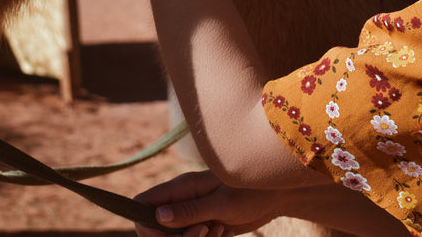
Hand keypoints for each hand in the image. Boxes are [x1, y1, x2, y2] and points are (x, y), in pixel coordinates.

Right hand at [134, 171, 281, 236]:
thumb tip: (158, 216)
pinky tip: (224, 232)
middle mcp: (182, 202)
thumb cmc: (252, 189)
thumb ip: (190, 210)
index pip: (143, 204)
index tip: (162, 236)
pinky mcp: (204, 227)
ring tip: (218, 230)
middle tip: (203, 232)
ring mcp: (193, 215)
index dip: (145, 225)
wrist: (278, 193)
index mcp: (181, 188)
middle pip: (157, 229)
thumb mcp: (222, 202)